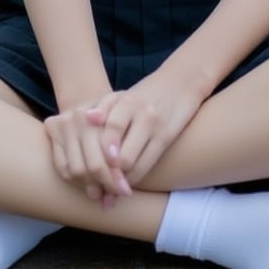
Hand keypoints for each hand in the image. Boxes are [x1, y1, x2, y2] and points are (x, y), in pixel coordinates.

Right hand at [44, 102, 131, 205]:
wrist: (92, 105)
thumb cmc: (115, 124)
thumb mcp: (126, 134)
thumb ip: (126, 157)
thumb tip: (124, 192)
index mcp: (105, 113)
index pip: (110, 157)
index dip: (117, 176)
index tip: (125, 190)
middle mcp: (82, 115)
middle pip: (93, 165)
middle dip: (105, 184)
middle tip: (114, 195)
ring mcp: (65, 121)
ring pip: (77, 170)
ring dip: (90, 185)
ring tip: (101, 192)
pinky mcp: (52, 127)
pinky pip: (63, 166)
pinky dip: (75, 180)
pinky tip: (86, 182)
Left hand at [86, 72, 204, 187]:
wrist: (181, 83)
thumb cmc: (144, 94)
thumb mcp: (123, 95)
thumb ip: (103, 106)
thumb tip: (87, 117)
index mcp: (127, 102)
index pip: (111, 130)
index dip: (100, 152)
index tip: (91, 166)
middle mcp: (143, 114)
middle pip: (122, 155)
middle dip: (108, 174)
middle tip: (97, 184)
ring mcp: (157, 127)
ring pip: (135, 164)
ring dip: (121, 180)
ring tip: (110, 185)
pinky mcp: (167, 138)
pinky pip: (148, 164)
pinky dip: (135, 177)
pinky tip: (127, 179)